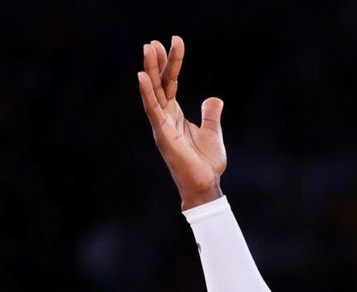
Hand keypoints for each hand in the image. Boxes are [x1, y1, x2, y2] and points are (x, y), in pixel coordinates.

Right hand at [137, 36, 226, 208]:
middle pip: (159, 83)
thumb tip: (213, 98)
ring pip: (154, 92)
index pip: (171, 83)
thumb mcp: (213, 132)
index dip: (172, 63)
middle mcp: (165, 117)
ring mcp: (162, 125)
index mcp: (175, 114)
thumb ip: (211, 114)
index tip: (174, 42)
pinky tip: (143, 77)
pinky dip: (148, 94)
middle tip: (154, 41)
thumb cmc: (205, 162)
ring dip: (150, 70)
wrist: (205, 184)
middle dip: (157, 62)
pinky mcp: (163, 135)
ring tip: (148, 49)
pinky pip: (153, 111)